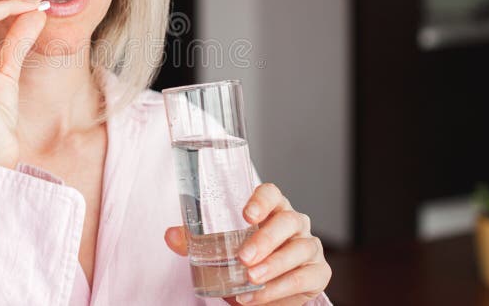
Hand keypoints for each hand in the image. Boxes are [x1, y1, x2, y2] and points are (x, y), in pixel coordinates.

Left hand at [164, 183, 331, 304]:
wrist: (267, 292)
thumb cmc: (245, 260)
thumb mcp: (219, 250)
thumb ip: (194, 242)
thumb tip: (170, 235)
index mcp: (272, 209)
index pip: (272, 193)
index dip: (261, 200)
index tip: (246, 214)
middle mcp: (295, 223)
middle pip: (288, 220)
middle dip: (266, 239)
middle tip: (244, 258)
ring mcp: (309, 246)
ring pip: (299, 249)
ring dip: (274, 266)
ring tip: (250, 279)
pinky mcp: (318, 272)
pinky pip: (305, 277)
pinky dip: (281, 289)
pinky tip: (258, 296)